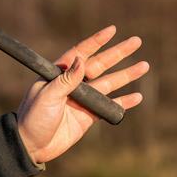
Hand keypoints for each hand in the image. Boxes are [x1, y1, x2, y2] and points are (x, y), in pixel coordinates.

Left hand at [17, 25, 148, 163]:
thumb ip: (66, 80)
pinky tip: (138, 97)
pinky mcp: (87, 116)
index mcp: (59, 74)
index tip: (112, 30)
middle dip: (118, 53)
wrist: (31, 146)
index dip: (96, 42)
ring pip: (109, 84)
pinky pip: (109, 107)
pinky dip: (123, 103)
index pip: (81, 53)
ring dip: (126, 75)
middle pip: (100, 65)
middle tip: (136, 41)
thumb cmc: (33, 118)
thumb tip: (82, 59)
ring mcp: (82, 100)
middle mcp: (72, 84)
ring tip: (145, 65)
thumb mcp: (47, 96)